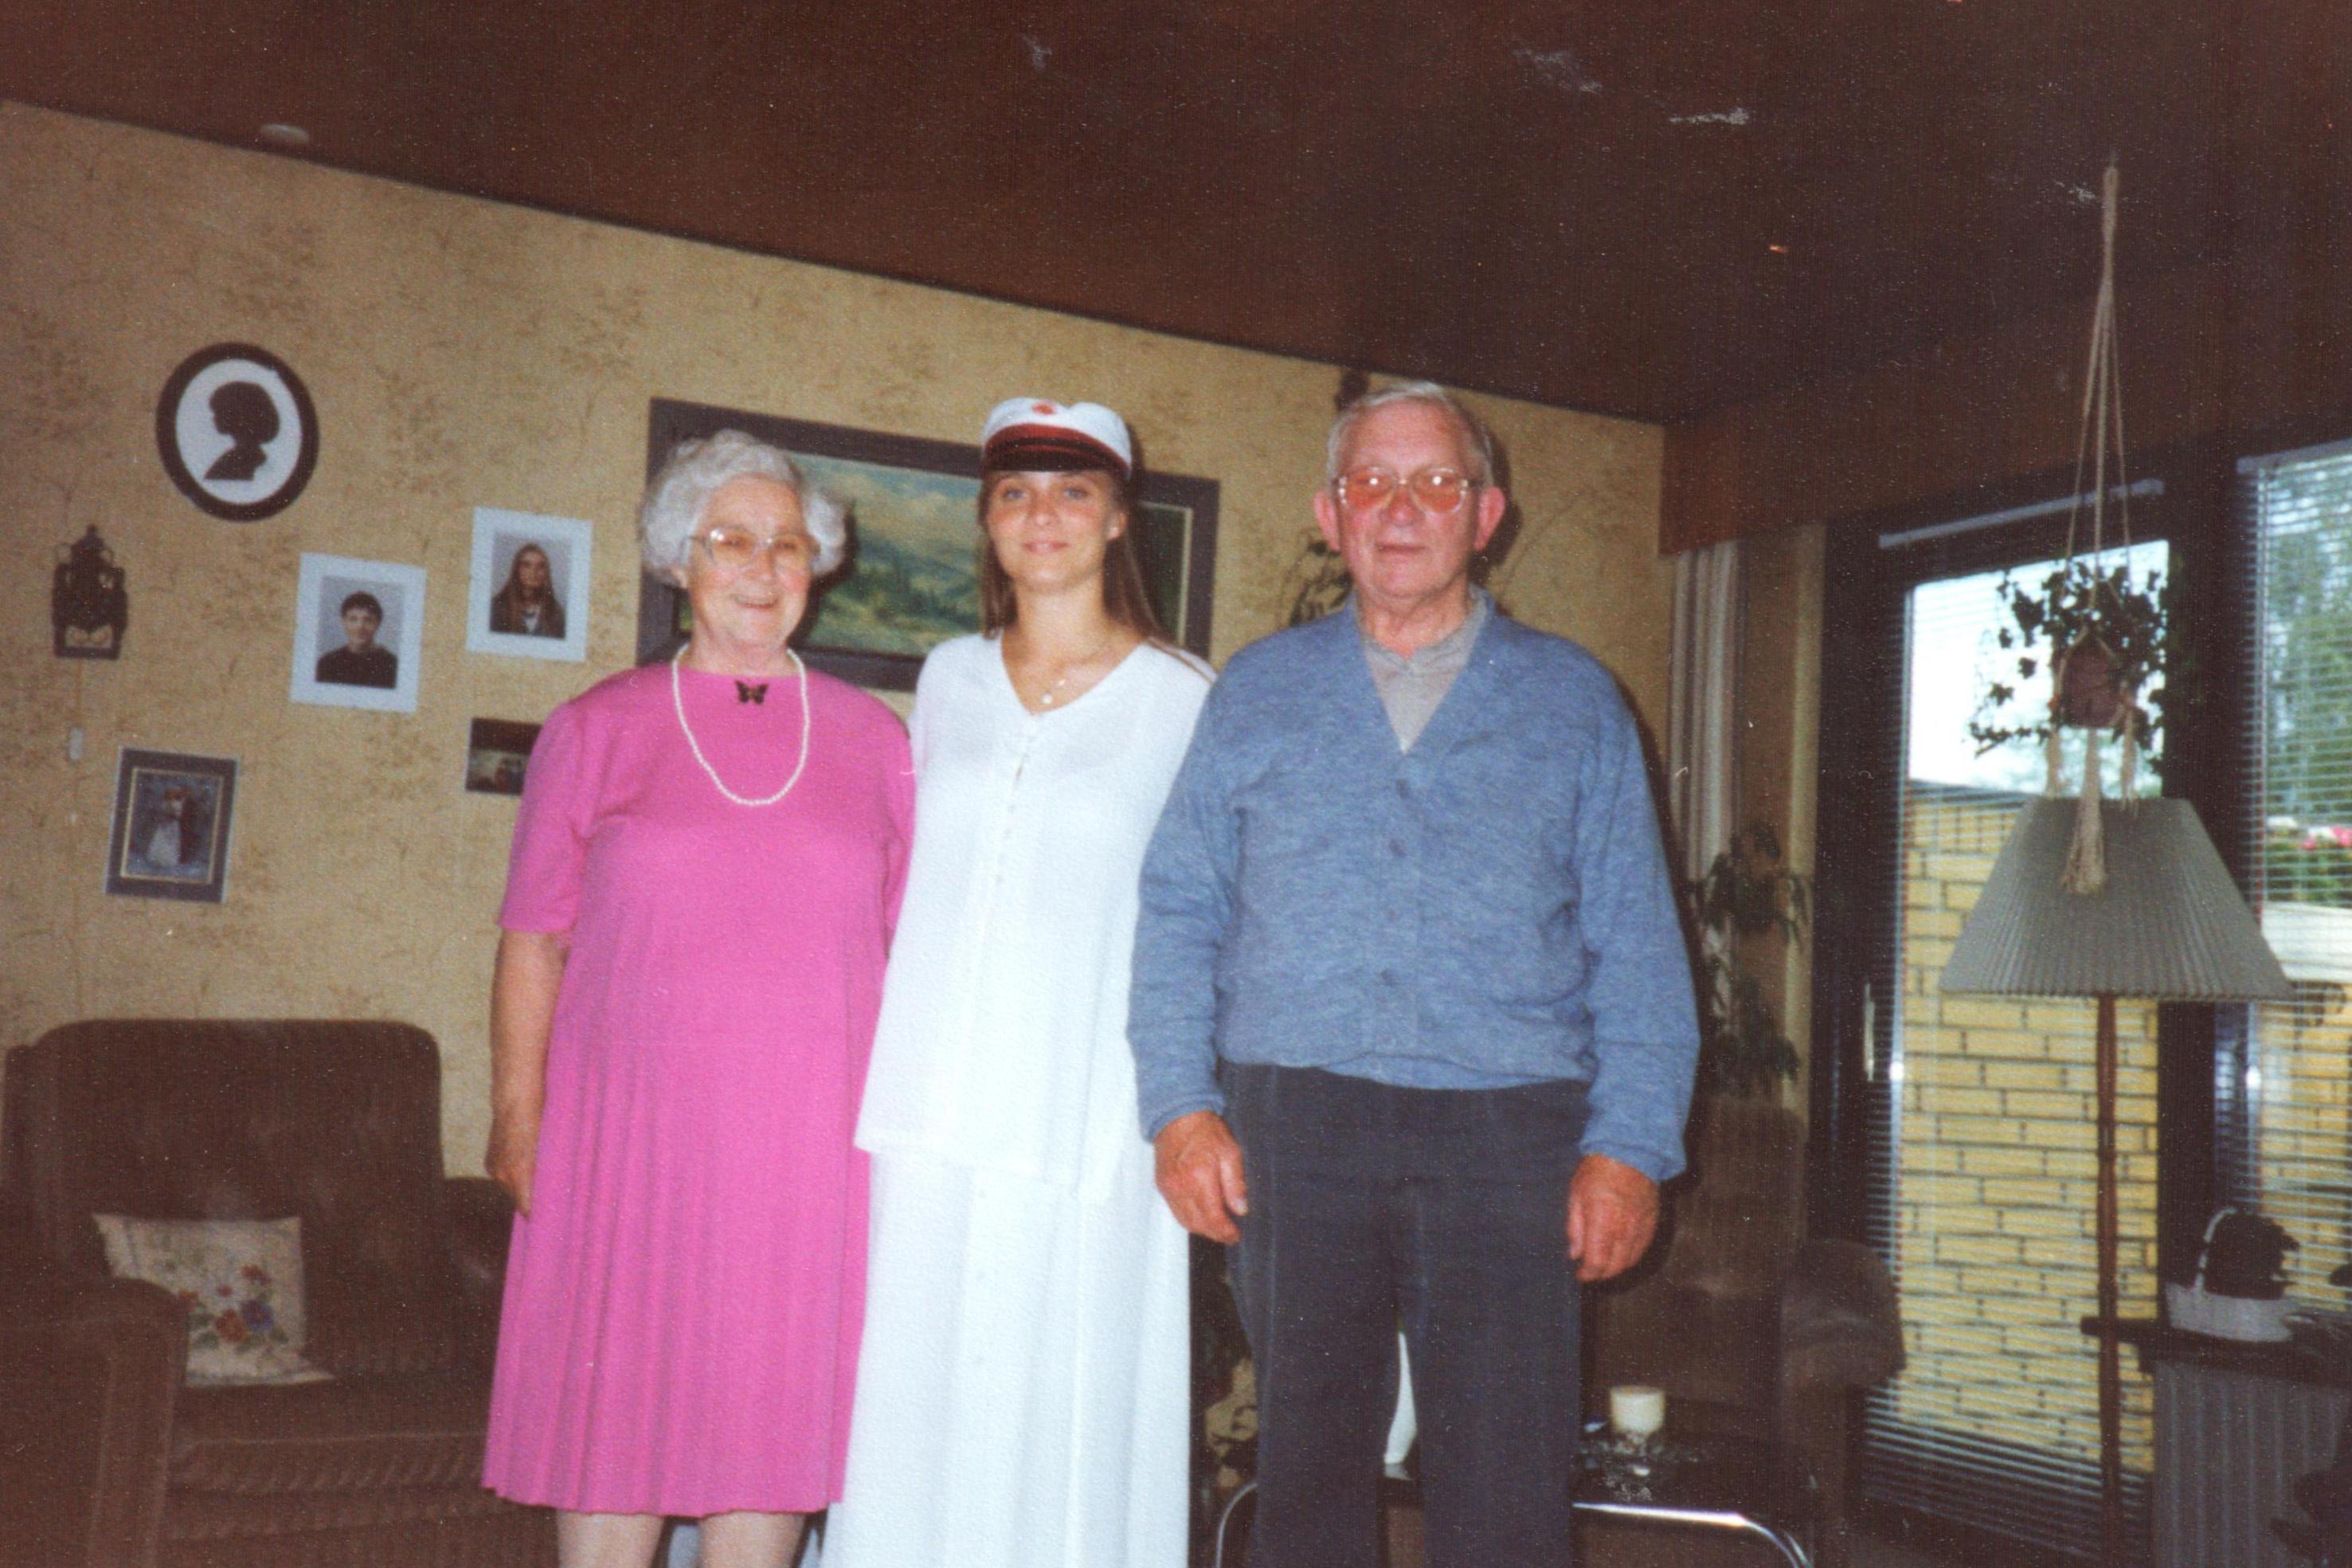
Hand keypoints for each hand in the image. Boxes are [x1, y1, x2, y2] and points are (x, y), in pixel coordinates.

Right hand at [485, 1108, 540, 1216]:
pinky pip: (504, 1177)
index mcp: (519, 1174)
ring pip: (511, 1187)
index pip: (526, 1207)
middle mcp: (503, 1175)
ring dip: (522, 1185)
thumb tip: (554, 1191)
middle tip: (549, 1196)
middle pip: (519, 1198)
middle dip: (532, 1197)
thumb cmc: (540, 1123)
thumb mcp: (550, 1149)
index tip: (549, 1217)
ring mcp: (494, 1169)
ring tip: (537, 1175)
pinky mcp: (489, 1162)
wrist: (515, 1101)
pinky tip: (524, 1163)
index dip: (537, 1213)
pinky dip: (514, 1175)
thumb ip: (548, 1173)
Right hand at [1153, 1110, 1248, 1243]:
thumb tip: (1241, 1209)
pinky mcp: (1162, 1186)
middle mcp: (1180, 1187)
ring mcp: (1168, 1188)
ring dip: (1202, 1229)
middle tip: (1229, 1234)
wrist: (1177, 1116)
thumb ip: (1235, 1183)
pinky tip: (1202, 1216)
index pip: (1212, 1218)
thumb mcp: (1230, 1152)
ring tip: (1218, 1228)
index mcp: (1200, 1177)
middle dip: (1215, 1234)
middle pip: (1198, 1224)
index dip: (1225, 1232)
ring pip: (1185, 1221)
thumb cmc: (1206, 1130)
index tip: (1235, 1235)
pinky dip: (1189, 1219)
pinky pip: (1176, 1211)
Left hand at [1566, 1153, 1658, 1282]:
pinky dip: (1631, 1257)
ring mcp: (1641, 1227)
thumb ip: (1575, 1228)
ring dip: (1616, 1267)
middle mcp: (1625, 1229)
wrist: (1631, 1150)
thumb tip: (1575, 1254)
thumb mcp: (1576, 1195)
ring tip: (1604, 1263)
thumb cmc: (1598, 1170)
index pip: (1597, 1263)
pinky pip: (1643, 1249)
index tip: (1580, 1274)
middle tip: (1590, 1270)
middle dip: (1601, 1274)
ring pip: (1630, 1261)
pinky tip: (1620, 1253)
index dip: (1587, 1274)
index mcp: (1603, 1222)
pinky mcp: (1653, 1222)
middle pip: (1615, 1267)